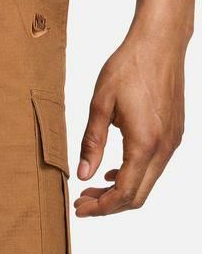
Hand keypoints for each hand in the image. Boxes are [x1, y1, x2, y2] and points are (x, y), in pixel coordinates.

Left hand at [74, 30, 185, 216]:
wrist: (159, 43)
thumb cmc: (128, 68)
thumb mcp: (100, 105)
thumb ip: (91, 143)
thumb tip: (83, 175)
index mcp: (145, 143)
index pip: (124, 192)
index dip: (100, 207)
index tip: (78, 210)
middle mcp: (164, 147)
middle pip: (138, 195)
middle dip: (108, 205)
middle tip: (81, 203)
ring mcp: (173, 142)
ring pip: (147, 183)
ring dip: (120, 191)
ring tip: (91, 189)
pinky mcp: (174, 134)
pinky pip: (154, 167)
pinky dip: (133, 176)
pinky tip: (112, 171)